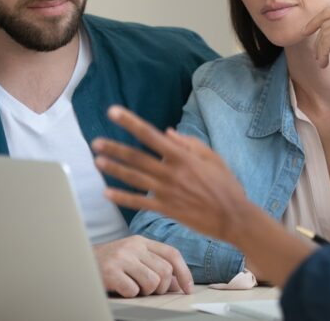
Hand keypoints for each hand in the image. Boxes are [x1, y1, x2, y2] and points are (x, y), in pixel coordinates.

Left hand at [92, 106, 254, 245]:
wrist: (234, 217)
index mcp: (182, 156)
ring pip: (134, 178)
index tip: (113, 112)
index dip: (130, 122)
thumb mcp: (213, 157)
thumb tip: (167, 132)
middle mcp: (171, 172)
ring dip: (114, 170)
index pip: (150, 134)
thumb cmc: (226, 185)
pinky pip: (139, 203)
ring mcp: (167, 192)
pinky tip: (107, 193)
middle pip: (136, 157)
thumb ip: (189, 143)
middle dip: (114, 148)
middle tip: (96, 142)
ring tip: (97, 161)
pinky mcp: (166, 209)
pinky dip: (122, 198)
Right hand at [93, 235, 192, 296]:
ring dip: (145, 292)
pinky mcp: (110, 272)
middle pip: (165, 271)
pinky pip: (133, 291)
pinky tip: (120, 288)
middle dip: (160, 287)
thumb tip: (178, 284)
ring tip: (132, 287)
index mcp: (141, 241)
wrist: (77, 262)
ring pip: (152, 282)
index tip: (188, 288)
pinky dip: (129, 294)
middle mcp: (133, 246)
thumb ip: (155, 266)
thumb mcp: (133, 258)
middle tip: (148, 289)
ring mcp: (121, 257)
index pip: (172, 254)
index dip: (184, 272)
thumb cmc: (109, 264)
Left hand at [302, 0, 329, 84]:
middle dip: (318, 39)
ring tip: (322, 61)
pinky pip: (326, 42)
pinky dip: (322, 54)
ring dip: (320, 50)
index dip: (315, 21)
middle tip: (318, 55)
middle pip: (325, 22)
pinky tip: (324, 63)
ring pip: (324, 33)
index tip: (306, 31)